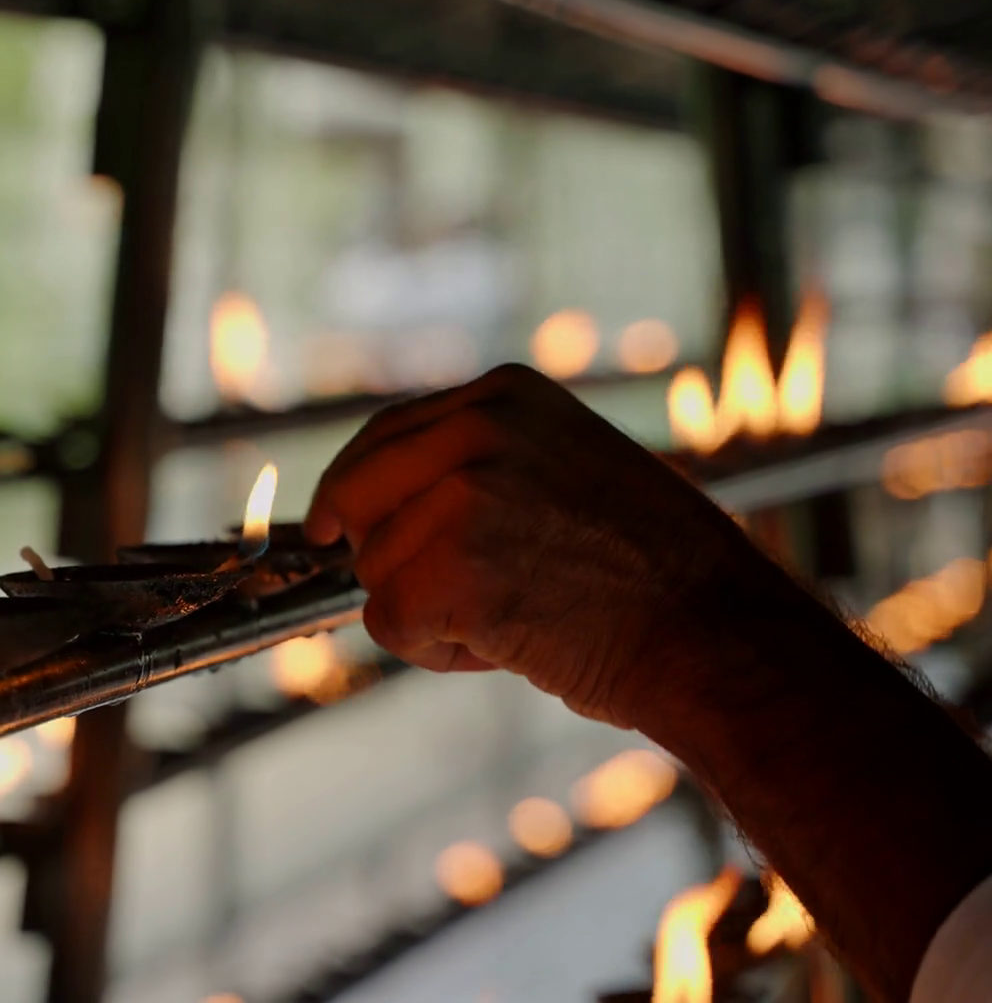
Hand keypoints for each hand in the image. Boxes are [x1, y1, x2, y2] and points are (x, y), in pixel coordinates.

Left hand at [304, 364, 792, 726]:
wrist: (716, 633)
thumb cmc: (650, 573)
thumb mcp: (565, 470)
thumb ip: (481, 468)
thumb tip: (376, 504)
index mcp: (506, 395)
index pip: (385, 436)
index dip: (354, 491)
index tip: (331, 526)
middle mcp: (479, 428)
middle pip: (355, 497)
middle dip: (380, 554)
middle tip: (437, 594)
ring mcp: (463, 495)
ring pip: (374, 571)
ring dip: (428, 611)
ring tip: (517, 616)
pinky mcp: (451, 569)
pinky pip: (390, 624)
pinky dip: (436, 651)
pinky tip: (506, 646)